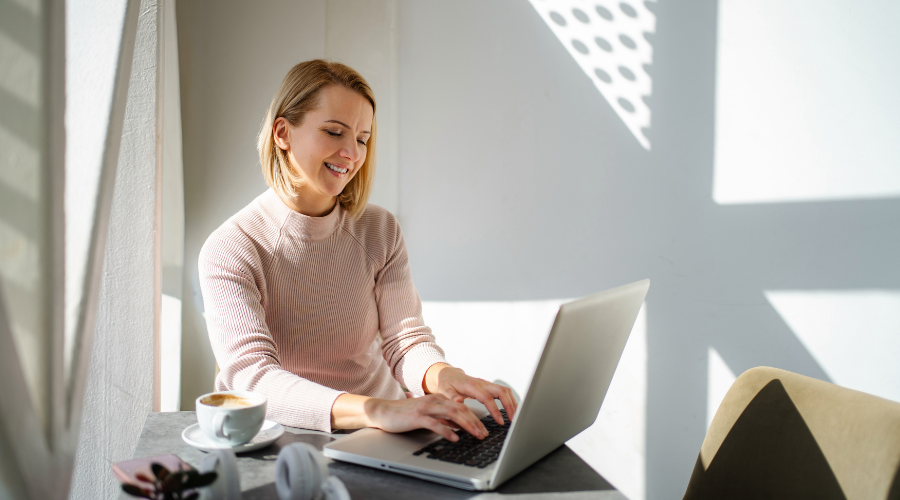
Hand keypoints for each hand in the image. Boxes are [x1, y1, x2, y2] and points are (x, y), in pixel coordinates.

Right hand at [363, 394, 487, 441]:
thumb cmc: (405, 414)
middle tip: (484, 434)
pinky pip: (435, 423)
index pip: (462, 407)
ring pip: (452, 414)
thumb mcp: (428, 414)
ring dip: (466, 425)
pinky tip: (455, 438)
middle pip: (460, 410)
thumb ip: (442, 417)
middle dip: (475, 422)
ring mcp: (426, 408)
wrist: (383, 411)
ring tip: (475, 435)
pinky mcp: (417, 417)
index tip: (484, 429)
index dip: (475, 418)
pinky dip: (447, 430)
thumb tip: (458, 424)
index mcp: (438, 399)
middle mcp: (434, 401)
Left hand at [424, 363, 517, 426]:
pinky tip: (512, 410)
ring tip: (516, 416)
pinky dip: (510, 400)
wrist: (449, 375)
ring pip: (505, 391)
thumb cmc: (447, 384)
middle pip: (501, 391)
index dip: (495, 410)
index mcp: (471, 386)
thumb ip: (451, 397)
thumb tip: (458, 401)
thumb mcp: (445, 390)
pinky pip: (503, 392)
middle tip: (513, 420)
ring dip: (512, 403)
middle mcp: (482, 384)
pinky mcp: (489, 387)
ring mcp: (487, 385)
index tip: (500, 421)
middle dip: (510, 405)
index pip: (487, 398)